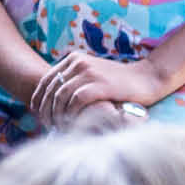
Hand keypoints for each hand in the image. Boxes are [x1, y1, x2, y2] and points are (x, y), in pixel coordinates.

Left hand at [32, 55, 166, 125]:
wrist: (147, 78)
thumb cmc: (120, 81)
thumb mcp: (93, 73)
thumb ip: (75, 80)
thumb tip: (54, 98)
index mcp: (75, 58)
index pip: (46, 79)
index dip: (38, 97)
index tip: (37, 112)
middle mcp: (79, 63)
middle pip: (51, 88)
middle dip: (45, 109)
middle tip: (46, 123)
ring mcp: (89, 73)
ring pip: (60, 96)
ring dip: (56, 113)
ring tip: (57, 126)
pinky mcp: (100, 85)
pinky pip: (76, 101)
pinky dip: (71, 113)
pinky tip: (72, 122)